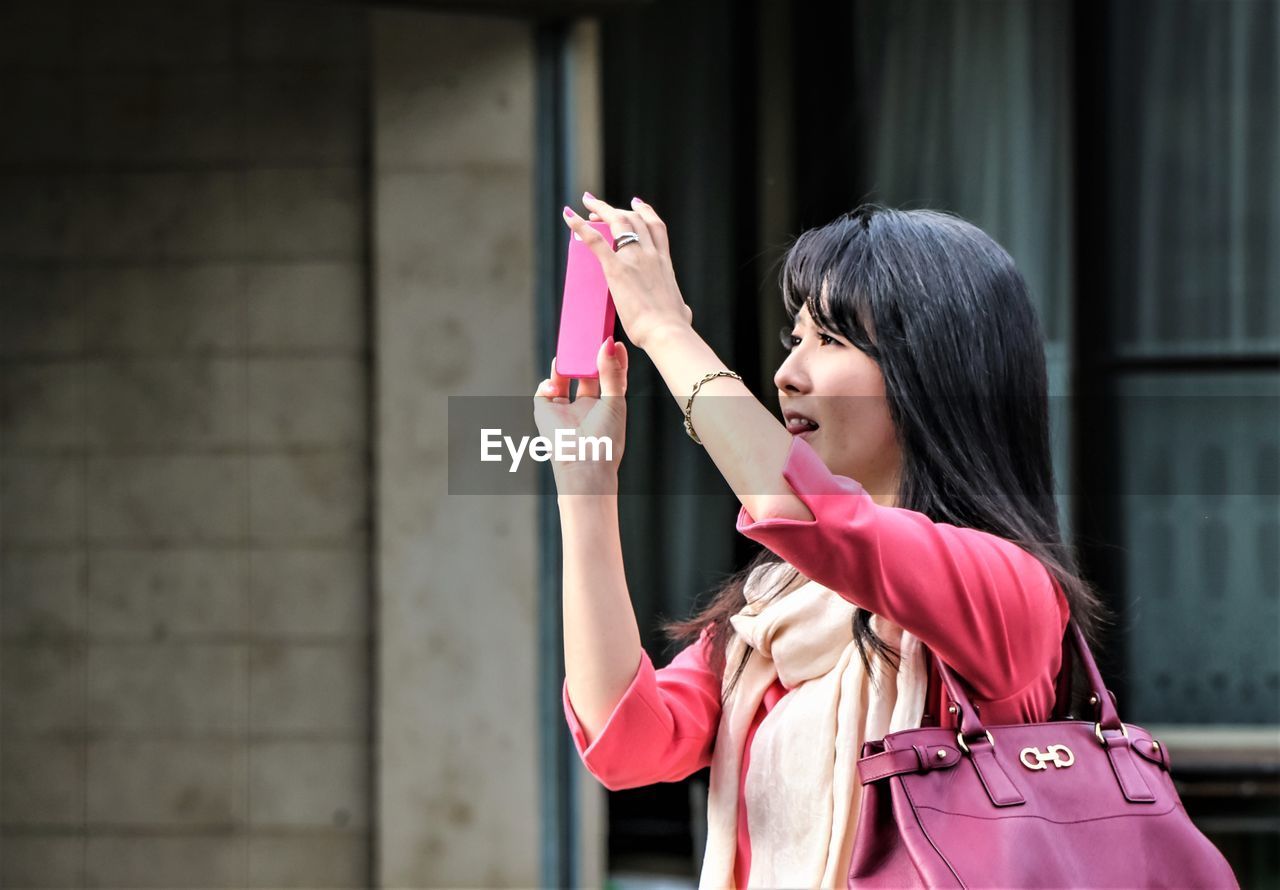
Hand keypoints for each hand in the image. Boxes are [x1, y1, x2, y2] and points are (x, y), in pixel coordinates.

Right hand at [532, 335, 628, 493]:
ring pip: (562, 378)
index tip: (612, 339)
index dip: (610, 358)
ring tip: (570, 348)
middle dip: (585, 355)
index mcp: (606, 406)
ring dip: (565, 363)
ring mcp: (565, 409)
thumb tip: (610, 343)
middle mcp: (585, 406)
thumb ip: (612, 372)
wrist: (585, 463)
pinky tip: (555, 384)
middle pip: (584, 373)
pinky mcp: (546, 412)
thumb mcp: (615, 400)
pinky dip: (547, 383)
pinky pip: (543, 390)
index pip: (608, 375)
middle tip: (587, 335)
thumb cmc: (606, 438)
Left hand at [562, 193, 693, 350]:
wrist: (666, 331)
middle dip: (616, 210)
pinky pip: (595, 241)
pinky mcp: (617, 270)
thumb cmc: (675, 326)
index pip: (656, 227)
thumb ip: (680, 306)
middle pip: (634, 219)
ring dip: (601, 209)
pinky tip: (569, 217)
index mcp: (664, 262)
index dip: (645, 212)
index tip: (636, 204)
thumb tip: (683, 312)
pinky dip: (580, 227)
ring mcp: (634, 259)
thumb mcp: (681, 310)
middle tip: (600, 209)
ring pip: (617, 221)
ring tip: (588, 204)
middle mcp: (650, 254)